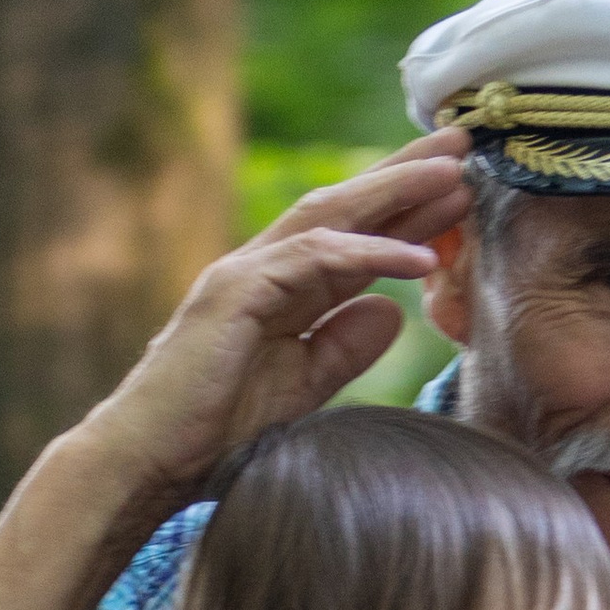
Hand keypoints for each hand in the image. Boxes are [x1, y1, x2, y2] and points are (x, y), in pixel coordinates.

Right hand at [80, 134, 474, 513]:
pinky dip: (369, 254)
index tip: (457, 194)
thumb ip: (341, 347)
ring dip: (394, 193)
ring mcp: (244, 274)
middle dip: (404, 176)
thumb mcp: (300, 388)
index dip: (403, 211)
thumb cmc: (212, 434)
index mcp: (277, 290)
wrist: (147, 462)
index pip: (349, 238)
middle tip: (461, 146)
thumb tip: (392, 310)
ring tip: (452, 176)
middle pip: (343, 209)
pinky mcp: (235, 292)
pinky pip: (313, 259)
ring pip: (329, 217)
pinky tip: (419, 256)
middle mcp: (261, 269)